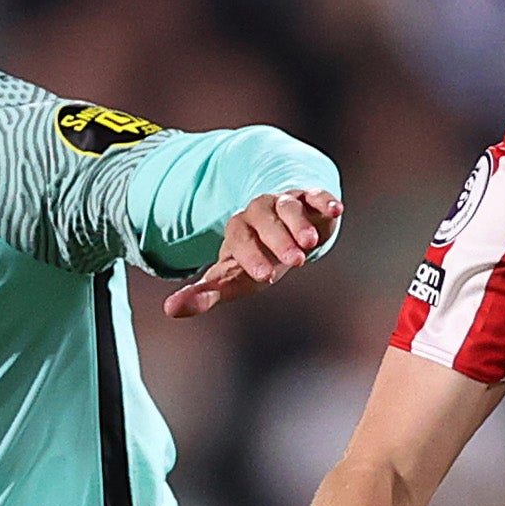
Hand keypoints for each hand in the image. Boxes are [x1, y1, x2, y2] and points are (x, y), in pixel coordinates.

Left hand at [164, 189, 339, 318]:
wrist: (282, 224)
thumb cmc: (256, 258)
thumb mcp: (233, 277)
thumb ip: (204, 294)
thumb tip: (169, 310)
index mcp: (239, 231)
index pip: (240, 240)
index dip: (250, 255)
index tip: (264, 276)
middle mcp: (260, 213)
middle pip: (264, 219)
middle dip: (278, 240)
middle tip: (294, 262)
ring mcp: (286, 203)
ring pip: (289, 206)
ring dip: (299, 223)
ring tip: (310, 245)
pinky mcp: (311, 199)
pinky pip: (316, 195)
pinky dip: (324, 201)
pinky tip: (335, 209)